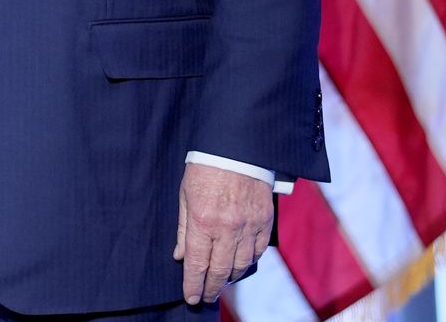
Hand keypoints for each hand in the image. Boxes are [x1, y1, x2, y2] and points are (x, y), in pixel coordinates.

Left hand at [173, 162, 272, 305]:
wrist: (237, 148)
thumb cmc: (205, 169)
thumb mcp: (185, 196)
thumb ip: (184, 230)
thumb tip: (181, 256)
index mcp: (203, 221)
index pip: (197, 264)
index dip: (193, 285)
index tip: (191, 297)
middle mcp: (227, 228)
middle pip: (220, 270)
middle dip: (211, 288)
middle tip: (206, 297)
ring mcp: (248, 226)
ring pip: (241, 265)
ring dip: (229, 277)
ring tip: (220, 282)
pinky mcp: (264, 221)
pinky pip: (258, 251)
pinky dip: (248, 262)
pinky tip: (239, 265)